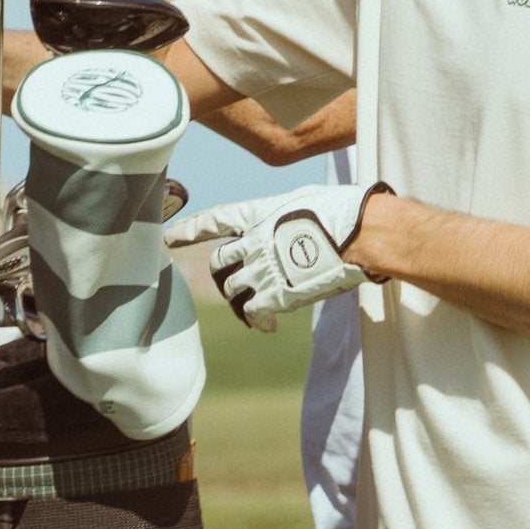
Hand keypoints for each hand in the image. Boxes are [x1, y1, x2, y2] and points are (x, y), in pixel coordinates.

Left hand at [163, 183, 392, 331]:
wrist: (360, 234)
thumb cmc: (343, 210)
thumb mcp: (307, 201)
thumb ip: (288, 215)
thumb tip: (292, 223)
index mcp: (259, 213)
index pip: (215, 220)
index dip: (190, 229)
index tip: (169, 237)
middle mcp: (253, 241)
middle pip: (218, 263)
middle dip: (225, 274)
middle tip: (237, 284)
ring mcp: (262, 269)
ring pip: (232, 290)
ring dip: (241, 299)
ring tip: (256, 307)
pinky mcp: (276, 295)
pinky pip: (253, 313)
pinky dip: (258, 322)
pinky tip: (269, 327)